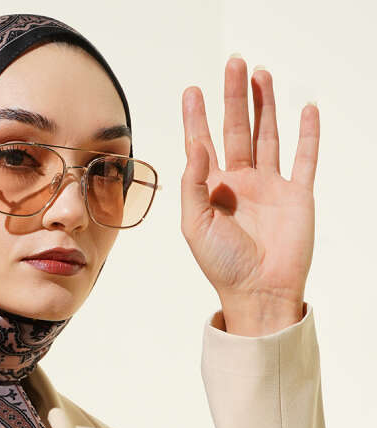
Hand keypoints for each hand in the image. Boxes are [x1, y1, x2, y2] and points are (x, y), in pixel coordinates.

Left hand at [180, 56, 317, 334]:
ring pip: (268, 136)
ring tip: (260, 75)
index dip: (197, 118)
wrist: (259, 292)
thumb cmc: (222, 265)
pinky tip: (306, 110)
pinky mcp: (297, 195)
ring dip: (265, 105)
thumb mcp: (195, 226)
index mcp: (213, 191)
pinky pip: (304, 159)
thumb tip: (197, 146)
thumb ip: (193, 185)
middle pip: (237, 130)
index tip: (192, 91)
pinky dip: (307, 134)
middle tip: (232, 64)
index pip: (202, 145)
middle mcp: (241, 184)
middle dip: (234, 98)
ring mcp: (270, 187)